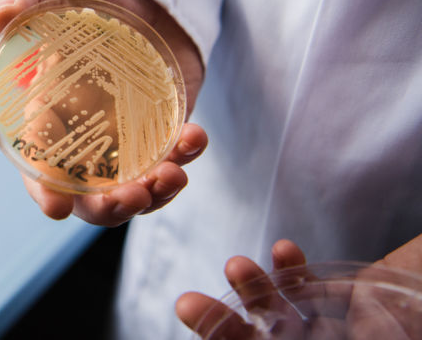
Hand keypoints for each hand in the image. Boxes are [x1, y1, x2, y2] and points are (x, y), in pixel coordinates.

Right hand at [0, 0, 206, 225]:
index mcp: (47, 115)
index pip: (38, 165)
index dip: (43, 190)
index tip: (57, 207)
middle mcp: (83, 137)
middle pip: (89, 193)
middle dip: (108, 207)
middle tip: (132, 196)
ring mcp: (124, 138)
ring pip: (133, 187)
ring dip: (153, 195)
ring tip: (173, 175)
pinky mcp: (160, 130)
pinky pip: (170, 158)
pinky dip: (184, 158)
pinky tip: (194, 138)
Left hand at [176, 238, 421, 338]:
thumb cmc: (421, 312)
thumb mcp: (387, 327)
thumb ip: (367, 328)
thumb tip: (313, 319)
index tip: (205, 325)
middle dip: (223, 330)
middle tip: (185, 303)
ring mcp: (332, 338)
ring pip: (279, 320)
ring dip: (255, 292)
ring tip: (236, 264)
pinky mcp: (344, 308)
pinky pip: (309, 293)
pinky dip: (294, 273)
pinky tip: (286, 250)